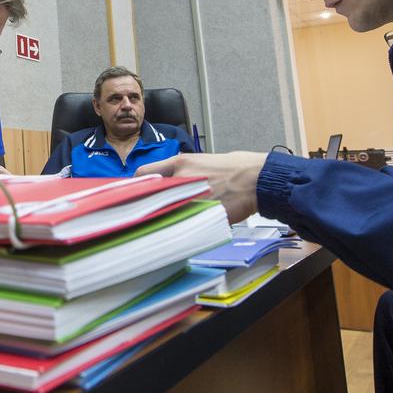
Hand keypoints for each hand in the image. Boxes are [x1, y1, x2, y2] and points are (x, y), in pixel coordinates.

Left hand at [136, 151, 268, 223]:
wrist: (258, 178)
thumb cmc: (233, 168)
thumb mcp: (201, 161)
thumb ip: (181, 172)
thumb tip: (164, 183)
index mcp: (180, 164)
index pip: (144, 173)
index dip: (137, 186)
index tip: (135, 194)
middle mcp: (182, 179)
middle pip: (151, 196)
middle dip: (147, 206)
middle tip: (145, 214)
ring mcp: (193, 198)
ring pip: (166, 213)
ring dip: (163, 219)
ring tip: (162, 225)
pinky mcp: (205, 214)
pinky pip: (186, 225)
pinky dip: (183, 229)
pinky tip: (183, 231)